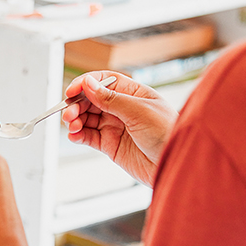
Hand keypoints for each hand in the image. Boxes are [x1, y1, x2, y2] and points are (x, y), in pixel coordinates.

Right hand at [61, 71, 177, 186]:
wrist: (176, 163)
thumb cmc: (168, 133)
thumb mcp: (139, 111)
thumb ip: (111, 98)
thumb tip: (89, 83)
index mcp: (132, 93)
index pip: (103, 82)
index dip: (85, 84)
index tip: (71, 91)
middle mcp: (122, 108)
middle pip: (91, 100)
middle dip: (77, 105)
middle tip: (69, 114)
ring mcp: (115, 126)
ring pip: (87, 118)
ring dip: (75, 120)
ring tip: (73, 126)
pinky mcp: (110, 145)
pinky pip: (89, 137)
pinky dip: (78, 135)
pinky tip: (74, 136)